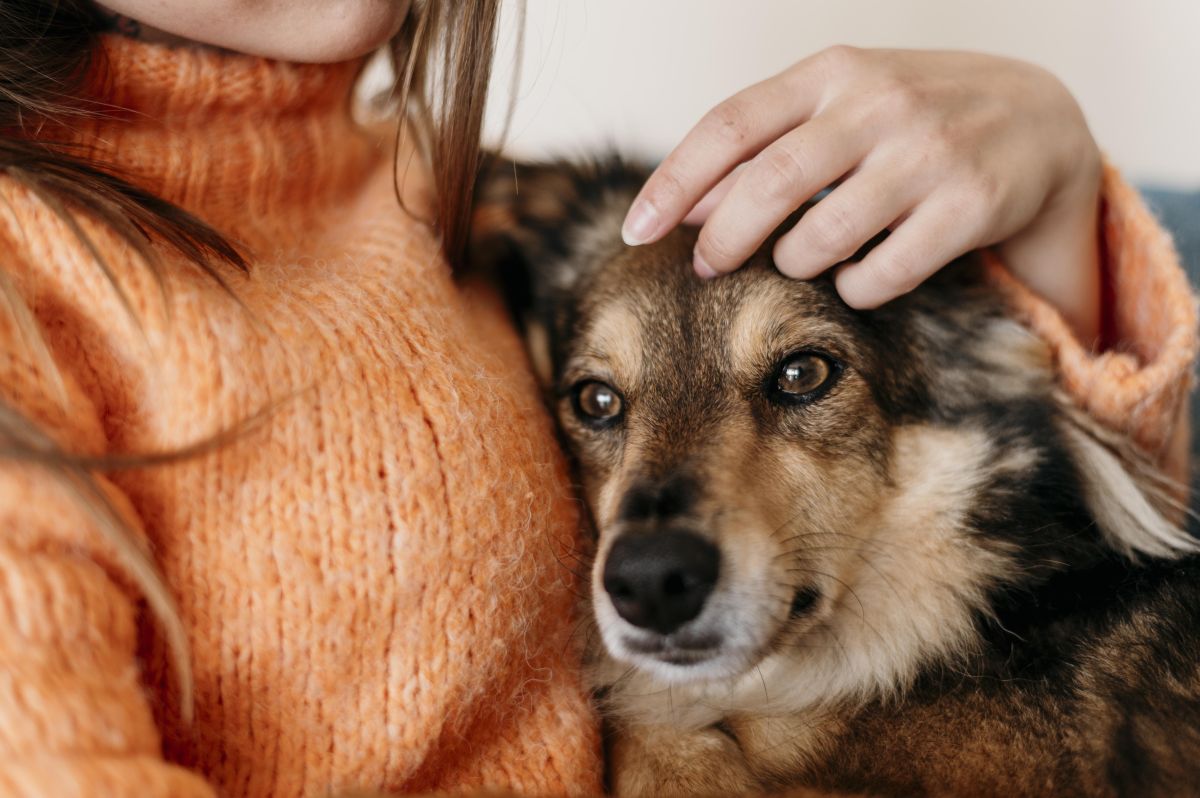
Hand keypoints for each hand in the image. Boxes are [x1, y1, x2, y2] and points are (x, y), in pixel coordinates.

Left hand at [622, 47, 1101, 341]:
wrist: (1040, 120)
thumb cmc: (912, 120)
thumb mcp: (841, 106)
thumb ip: (766, 144)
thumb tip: (684, 207)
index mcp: (833, 71)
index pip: (730, 125)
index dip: (673, 182)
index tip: (635, 230)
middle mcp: (879, 102)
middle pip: (768, 183)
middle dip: (722, 237)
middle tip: (703, 268)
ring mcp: (929, 151)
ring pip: (822, 235)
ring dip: (794, 263)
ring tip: (799, 261)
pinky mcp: (971, 203)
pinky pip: (882, 272)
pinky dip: (854, 287)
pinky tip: (858, 277)